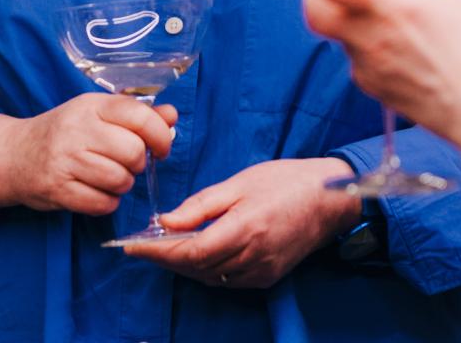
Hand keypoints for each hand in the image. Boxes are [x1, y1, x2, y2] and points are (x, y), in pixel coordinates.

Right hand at [1, 93, 177, 215]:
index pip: (139, 116)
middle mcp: (78, 130)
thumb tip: (172, 116)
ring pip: (120, 180)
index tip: (161, 148)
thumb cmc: (64, 133)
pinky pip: (102, 204)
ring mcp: (66, 160)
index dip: (160, 135)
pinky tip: (97, 192)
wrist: (14, 155)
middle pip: (133, 152)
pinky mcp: (58, 189)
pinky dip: (107, 203)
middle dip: (138, 164)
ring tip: (110, 178)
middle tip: (126, 164)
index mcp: (91, 106)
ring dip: (123, 185)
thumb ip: (136, 115)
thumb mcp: (97, 114)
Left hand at [125, 157, 361, 287]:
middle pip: (196, 268)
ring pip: (210, 277)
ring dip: (184, 266)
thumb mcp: (240, 182)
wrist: (330, 200)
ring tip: (163, 248)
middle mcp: (252, 257)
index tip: (131, 247)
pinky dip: (206, 269)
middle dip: (165, 258)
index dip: (157, 252)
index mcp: (244, 229)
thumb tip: (165, 221)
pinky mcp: (268, 277)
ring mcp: (261, 271)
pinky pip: (227, 279)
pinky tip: (197, 253)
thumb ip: (201, 205)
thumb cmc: (286, 182)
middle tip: (141, 246)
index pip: (189, 252)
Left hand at [287, 0, 460, 145]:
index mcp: (390, 7)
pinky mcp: (378, 92)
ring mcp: (371, 68)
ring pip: (337, 39)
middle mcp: (371, 38)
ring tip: (373, 14)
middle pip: (315, 14)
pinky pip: (357, 64)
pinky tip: (391, 47)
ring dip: (344, 22)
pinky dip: (363, 49)